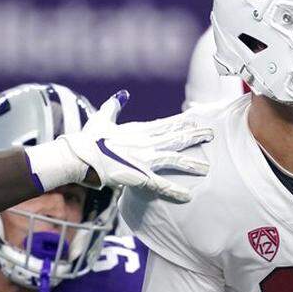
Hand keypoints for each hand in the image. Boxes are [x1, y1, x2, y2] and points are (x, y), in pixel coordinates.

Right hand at [65, 90, 212, 202]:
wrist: (81, 156)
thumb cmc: (88, 138)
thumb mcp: (102, 117)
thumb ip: (114, 105)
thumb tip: (123, 94)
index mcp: (137, 129)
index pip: (165, 125)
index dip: (181, 123)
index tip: (195, 120)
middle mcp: (145, 142)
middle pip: (176, 138)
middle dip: (195, 136)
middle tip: (211, 134)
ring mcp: (144, 158)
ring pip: (175, 159)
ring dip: (191, 163)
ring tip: (207, 167)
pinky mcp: (140, 175)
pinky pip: (161, 185)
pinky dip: (175, 191)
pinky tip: (188, 197)